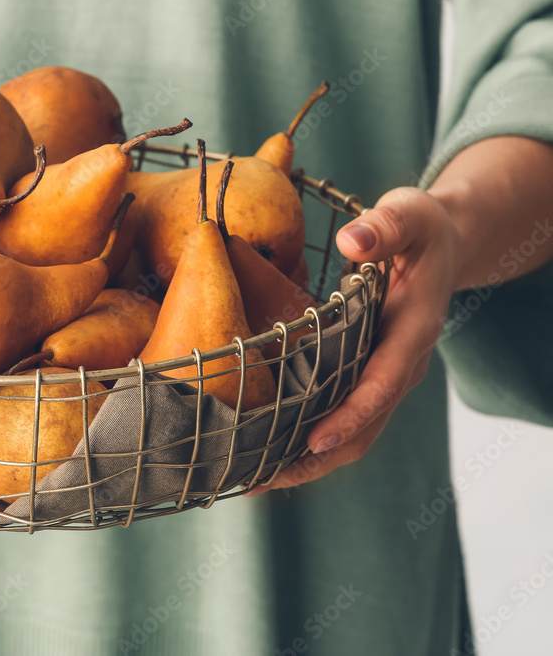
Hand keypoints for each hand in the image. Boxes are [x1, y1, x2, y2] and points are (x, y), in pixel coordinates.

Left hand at [247, 187, 457, 493]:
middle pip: (365, 426)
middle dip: (315, 459)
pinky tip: (267, 450)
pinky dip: (308, 440)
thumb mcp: (410, 215)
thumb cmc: (420, 229)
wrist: (443, 244)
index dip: (351, 414)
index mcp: (413, 329)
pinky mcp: (369, 376)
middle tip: (260, 480)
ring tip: (252, 479)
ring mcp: (387, 375)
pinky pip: (343, 418)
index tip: (314, 441)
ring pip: (354, 433)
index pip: (383, 382)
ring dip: (307, 461)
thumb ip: (385, 227)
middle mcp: (403, 363)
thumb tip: (354, 241)